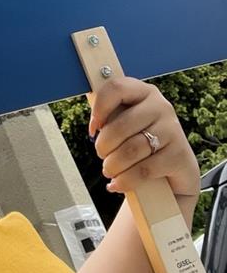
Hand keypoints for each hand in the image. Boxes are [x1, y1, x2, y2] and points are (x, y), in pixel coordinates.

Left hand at [89, 77, 199, 198]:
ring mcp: (173, 130)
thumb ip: (111, 115)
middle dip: (104, 145)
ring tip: (108, 170)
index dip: (99, 108)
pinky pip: (144, 169)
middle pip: (121, 125)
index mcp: (144, 92)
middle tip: (101, 155)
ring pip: (131, 149)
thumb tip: (94, 122)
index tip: (93, 129)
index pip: (116, 88)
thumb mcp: (127, 124)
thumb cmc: (142, 141)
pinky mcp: (179, 155)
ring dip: (113, 164)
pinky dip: (126, 180)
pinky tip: (118, 184)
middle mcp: (161, 106)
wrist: (177, 171)